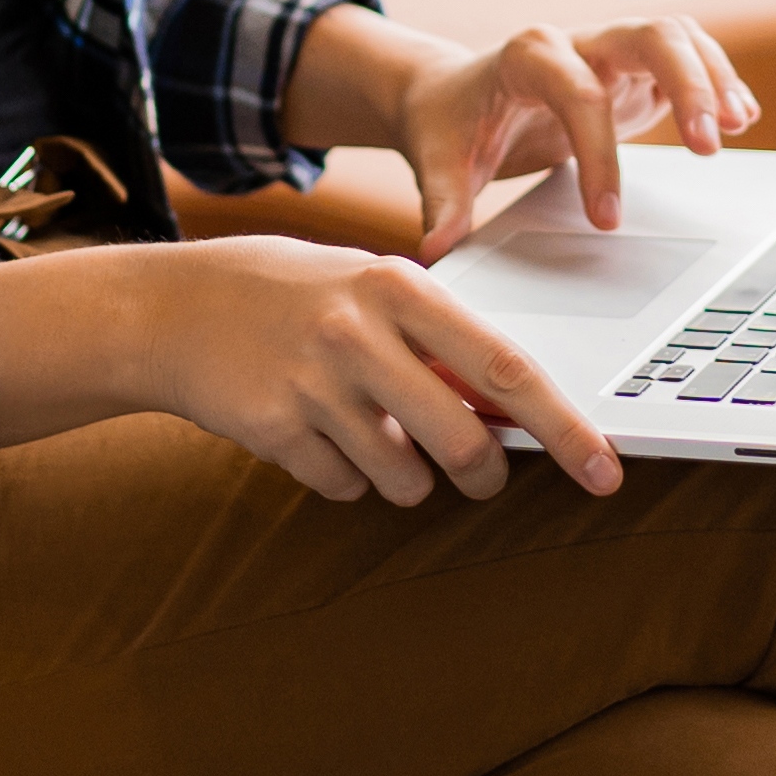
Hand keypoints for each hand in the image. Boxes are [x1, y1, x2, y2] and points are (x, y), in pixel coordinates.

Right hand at [0, 236, 622, 502]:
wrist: (171, 308)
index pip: (504, 367)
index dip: (564, 427)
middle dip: (484, 474)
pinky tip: (317, 433)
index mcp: (397, 287)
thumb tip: (513, 410)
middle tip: (482, 475)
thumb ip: (437, 339)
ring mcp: (312, 385)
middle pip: (462, 442)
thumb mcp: (368, 288)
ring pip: (404, 478)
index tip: (604, 470)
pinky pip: (344, 488)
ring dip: (407, 477)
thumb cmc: (292, 294)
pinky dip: (345, 477)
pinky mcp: (273, 430)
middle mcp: (358, 333)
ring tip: (374, 432)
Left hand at [394, 19, 758, 256]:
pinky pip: (686, 60)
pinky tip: (742, 116)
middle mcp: (577, 42)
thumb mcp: (437, 162)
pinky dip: (717, 81)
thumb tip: (436, 249)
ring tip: (741, 125)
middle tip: (710, 145)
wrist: (450, 94)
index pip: (578, 94)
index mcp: (528, 57)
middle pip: (650, 36)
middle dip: (688, 83)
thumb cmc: (449, 125)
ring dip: (713, 77)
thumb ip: (442, 202)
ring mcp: (610, 52)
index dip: (599, 156)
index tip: (606, 222)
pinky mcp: (632, 72)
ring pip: (677, 38)